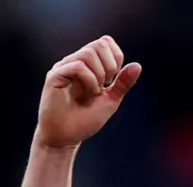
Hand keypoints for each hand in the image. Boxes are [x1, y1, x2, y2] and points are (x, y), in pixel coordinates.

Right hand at [34, 35, 141, 149]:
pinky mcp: (54, 76)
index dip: (116, 58)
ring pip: (88, 53)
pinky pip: (77, 66)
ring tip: (94, 92)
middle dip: (110, 66)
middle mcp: (74, 62)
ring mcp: (63, 68)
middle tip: (105, 86)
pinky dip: (89, 80)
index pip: (105, 42)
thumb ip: (122, 83)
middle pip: (99, 44)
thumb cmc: (85, 120)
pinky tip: (88, 94)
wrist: (66, 137)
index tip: (112, 80)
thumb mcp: (111, 100)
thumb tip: (137, 65)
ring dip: (99, 75)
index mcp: (87, 65)